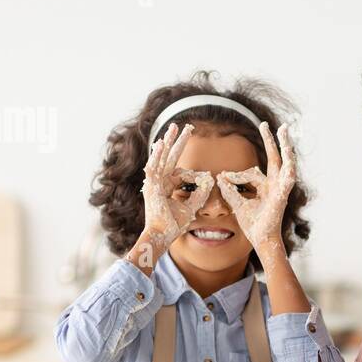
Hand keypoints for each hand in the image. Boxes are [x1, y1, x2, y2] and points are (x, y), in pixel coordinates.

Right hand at [135, 123, 213, 263]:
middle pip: (170, 157)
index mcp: (167, 185)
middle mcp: (160, 182)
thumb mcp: (191, 207)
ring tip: (173, 127)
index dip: (190, 166)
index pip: (177, 167)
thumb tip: (209, 181)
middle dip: (178, 141)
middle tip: (186, 126)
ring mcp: (154, 184)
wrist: (163, 236)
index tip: (203, 171)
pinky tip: (163, 143)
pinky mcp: (151, 187)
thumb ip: (200, 195)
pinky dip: (158, 155)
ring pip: (161, 158)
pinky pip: (154, 168)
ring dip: (168, 142)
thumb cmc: (174, 225)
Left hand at [217, 121, 295, 261]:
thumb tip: (219, 177)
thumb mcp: (237, 203)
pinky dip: (289, 169)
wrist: (261, 240)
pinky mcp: (282, 197)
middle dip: (272, 141)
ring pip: (285, 164)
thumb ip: (230, 190)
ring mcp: (280, 190)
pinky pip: (288, 181)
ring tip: (284, 133)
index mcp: (266, 186)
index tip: (223, 175)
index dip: (235, 174)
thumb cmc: (252, 225)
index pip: (253, 170)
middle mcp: (275, 185)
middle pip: (275, 158)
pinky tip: (290, 159)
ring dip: (285, 148)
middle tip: (268, 123)